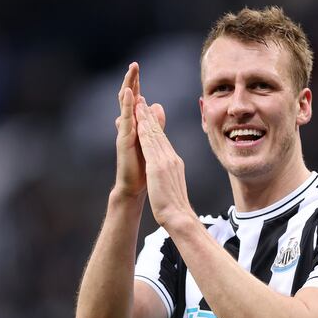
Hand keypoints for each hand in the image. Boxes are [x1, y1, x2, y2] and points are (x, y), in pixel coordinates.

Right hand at [113, 63, 165, 197]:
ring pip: (125, 106)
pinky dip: (126, 106)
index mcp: (136, 126)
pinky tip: (128, 94)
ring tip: (131, 72)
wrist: (134, 187)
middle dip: (131, 81)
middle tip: (134, 65)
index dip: (137, 85)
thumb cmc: (142, 167)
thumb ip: (154, 124)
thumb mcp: (151, 141)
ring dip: (128, 88)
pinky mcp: (123, 140)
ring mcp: (125, 132)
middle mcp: (128, 126)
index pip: (136, 101)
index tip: (137, 68)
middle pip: (129, 99)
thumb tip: (157, 105)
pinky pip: (125, 120)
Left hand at [134, 97, 195, 229]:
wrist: (179, 216)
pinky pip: (150, 145)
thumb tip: (169, 174)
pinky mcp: (159, 166)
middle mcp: (171, 158)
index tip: (149, 115)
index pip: (163, 141)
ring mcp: (166, 161)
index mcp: (174, 163)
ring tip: (140, 104)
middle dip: (150, 117)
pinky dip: (144, 131)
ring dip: (146, 118)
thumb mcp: (172, 186)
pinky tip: (138, 122)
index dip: (156, 126)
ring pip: (154, 135)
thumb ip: (170, 177)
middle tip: (144, 101)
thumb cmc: (175, 207)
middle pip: (159, 134)